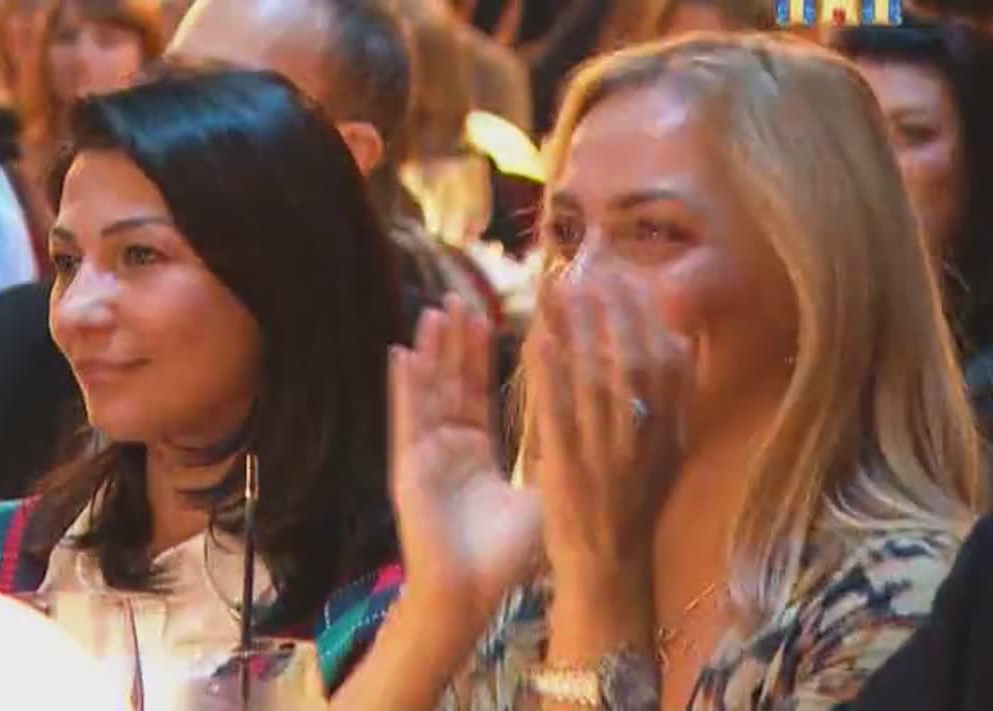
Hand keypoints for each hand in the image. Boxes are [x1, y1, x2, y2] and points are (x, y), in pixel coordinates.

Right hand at [390, 296, 541, 643]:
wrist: (471, 593)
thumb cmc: (506, 556)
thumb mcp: (539, 495)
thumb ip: (552, 457)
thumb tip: (590, 428)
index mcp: (475, 454)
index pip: (477, 393)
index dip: (480, 356)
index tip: (486, 316)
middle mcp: (446, 448)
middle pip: (450, 384)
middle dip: (454, 342)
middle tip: (459, 298)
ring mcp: (425, 455)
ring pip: (428, 392)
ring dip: (430, 352)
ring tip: (435, 310)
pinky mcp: (408, 467)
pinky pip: (407, 418)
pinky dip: (405, 386)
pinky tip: (402, 353)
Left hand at [528, 270, 689, 578]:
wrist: (609, 569)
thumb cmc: (632, 504)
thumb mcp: (667, 453)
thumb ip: (673, 402)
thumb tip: (682, 343)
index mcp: (672, 432)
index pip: (669, 361)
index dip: (650, 315)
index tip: (632, 276)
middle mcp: (646, 440)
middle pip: (635, 361)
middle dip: (616, 309)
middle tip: (594, 266)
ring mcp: (608, 456)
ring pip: (596, 380)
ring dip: (579, 329)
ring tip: (561, 286)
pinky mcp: (570, 470)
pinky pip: (560, 413)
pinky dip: (550, 374)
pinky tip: (535, 338)